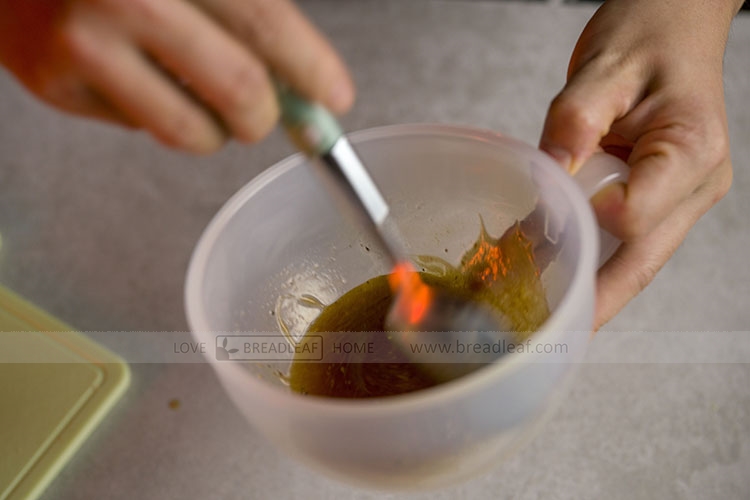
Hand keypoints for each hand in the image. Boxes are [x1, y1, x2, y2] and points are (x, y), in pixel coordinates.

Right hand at [0, 0, 354, 152]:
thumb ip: (246, 13)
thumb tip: (304, 80)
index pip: (266, 23)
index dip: (311, 69)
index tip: (335, 97)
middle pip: (239, 90)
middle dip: (264, 116)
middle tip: (262, 114)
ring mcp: (83, 44)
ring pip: (193, 132)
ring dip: (214, 129)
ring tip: (196, 95)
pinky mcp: (54, 85)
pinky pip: (141, 129)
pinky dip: (156, 115)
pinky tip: (138, 79)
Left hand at [539, 0, 741, 329]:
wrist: (673, 25)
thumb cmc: (650, 35)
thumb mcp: (604, 68)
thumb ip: (575, 121)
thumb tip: (549, 174)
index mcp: (689, 148)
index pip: (637, 214)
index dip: (590, 227)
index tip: (551, 224)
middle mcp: (694, 183)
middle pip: (643, 260)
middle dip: (597, 299)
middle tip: (554, 333)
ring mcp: (680, 196)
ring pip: (636, 260)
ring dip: (592, 286)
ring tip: (547, 312)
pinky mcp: (660, 197)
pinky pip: (626, 241)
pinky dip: (592, 259)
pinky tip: (555, 271)